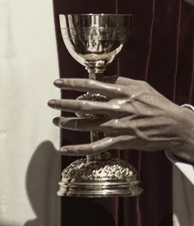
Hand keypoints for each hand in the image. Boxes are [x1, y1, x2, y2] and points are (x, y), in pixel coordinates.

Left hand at [48, 76, 193, 162]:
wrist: (173, 126)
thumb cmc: (156, 103)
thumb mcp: (139, 85)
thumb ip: (118, 80)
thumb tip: (101, 76)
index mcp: (120, 92)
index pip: (90, 85)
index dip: (72, 83)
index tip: (58, 82)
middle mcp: (116, 108)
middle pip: (84, 105)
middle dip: (64, 103)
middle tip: (51, 102)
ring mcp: (118, 127)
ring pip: (87, 125)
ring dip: (69, 123)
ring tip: (56, 121)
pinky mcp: (121, 142)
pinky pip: (96, 147)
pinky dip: (79, 149)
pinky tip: (65, 149)